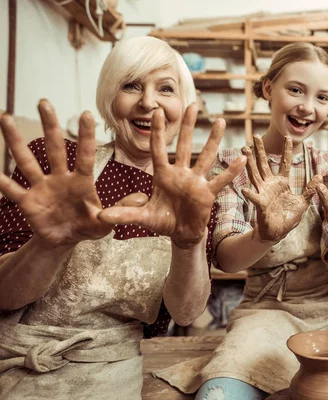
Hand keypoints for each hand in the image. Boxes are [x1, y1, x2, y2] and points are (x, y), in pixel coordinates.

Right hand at [0, 100, 111, 246]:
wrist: (65, 241)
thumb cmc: (88, 226)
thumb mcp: (105, 222)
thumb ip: (121, 209)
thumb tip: (142, 197)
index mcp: (82, 181)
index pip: (86, 155)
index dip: (86, 136)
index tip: (87, 113)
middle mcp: (60, 178)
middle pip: (54, 148)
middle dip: (49, 126)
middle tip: (44, 101)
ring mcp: (42, 188)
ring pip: (27, 161)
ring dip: (16, 142)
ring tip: (6, 119)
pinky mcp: (28, 202)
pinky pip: (12, 190)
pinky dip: (1, 182)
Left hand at [98, 104, 245, 248]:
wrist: (180, 233)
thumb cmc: (162, 221)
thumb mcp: (142, 217)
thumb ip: (124, 214)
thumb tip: (100, 216)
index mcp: (163, 175)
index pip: (158, 149)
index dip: (156, 131)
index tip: (156, 111)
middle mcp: (180, 173)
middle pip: (184, 145)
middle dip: (187, 125)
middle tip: (192, 105)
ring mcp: (196, 181)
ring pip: (205, 156)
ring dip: (212, 139)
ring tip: (219, 121)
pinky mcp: (208, 193)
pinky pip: (220, 180)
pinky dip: (231, 171)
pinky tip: (241, 158)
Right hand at [241, 135, 320, 242]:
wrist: (278, 233)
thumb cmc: (288, 218)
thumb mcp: (303, 202)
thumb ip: (310, 189)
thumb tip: (320, 175)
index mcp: (282, 182)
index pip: (285, 163)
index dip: (286, 150)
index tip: (287, 137)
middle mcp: (270, 184)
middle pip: (264, 163)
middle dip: (260, 150)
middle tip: (256, 136)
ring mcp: (263, 193)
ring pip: (255, 174)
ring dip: (250, 163)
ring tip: (244, 150)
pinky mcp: (260, 205)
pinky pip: (255, 198)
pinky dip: (250, 194)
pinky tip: (245, 189)